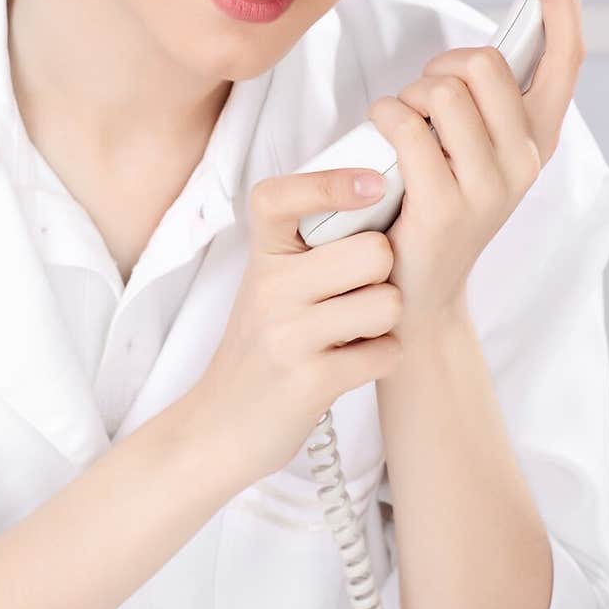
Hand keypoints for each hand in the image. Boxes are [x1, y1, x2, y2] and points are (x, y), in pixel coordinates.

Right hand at [191, 167, 400, 484]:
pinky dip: (382, 358)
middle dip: (384, 274)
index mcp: (262, 255)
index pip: (278, 197)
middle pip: (373, 252)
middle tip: (360, 294)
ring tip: (355, 331)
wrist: (221, 425)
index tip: (373, 184)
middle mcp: (269, 288)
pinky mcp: (310, 381)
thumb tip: (383, 196)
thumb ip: (312, 246)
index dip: (330, 183)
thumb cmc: (265, 345)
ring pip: (387, 303)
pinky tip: (353, 363)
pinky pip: (387, 352)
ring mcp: (287, 335)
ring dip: (386, 322)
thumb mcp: (272, 284)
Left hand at [368, 0, 585, 337]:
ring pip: (440, 90)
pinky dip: (383, 117)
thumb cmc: (433, 210)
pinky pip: (405, 123)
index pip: (565, 57)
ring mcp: (489, 186)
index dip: (560, 1)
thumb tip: (468, 55)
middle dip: (439, 66)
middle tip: (421, 102)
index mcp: (537, 139)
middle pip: (481, 62)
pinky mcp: (445, 205)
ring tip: (401, 131)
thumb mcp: (472, 155)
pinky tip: (381, 141)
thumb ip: (482, 107)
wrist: (416, 295)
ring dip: (406, 97)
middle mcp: (524, 160)